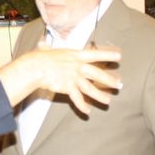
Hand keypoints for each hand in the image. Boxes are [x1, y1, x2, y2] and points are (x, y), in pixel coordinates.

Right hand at [0, 45, 120, 113]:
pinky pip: (77, 99)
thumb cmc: (40, 57)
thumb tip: (42, 43)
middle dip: (109, 80)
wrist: (35, 67)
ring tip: (108, 101)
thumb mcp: (45, 49)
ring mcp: (74, 78)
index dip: (108, 55)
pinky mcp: (68, 88)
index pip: (96, 54)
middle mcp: (78, 66)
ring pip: (91, 88)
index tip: (119, 57)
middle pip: (97, 74)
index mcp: (75, 55)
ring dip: (100, 95)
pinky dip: (82, 106)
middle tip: (119, 85)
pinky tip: (87, 111)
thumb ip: (46, 46)